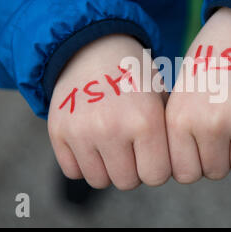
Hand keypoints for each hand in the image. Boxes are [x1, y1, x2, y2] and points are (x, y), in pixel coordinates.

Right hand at [48, 34, 170, 189]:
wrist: (94, 48)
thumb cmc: (134, 77)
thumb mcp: (161, 97)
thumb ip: (168, 136)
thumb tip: (173, 171)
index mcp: (145, 120)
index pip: (157, 176)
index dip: (157, 167)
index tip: (153, 153)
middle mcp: (112, 128)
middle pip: (127, 182)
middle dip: (132, 170)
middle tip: (131, 148)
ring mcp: (81, 131)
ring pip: (98, 180)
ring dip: (107, 169)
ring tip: (112, 144)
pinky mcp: (57, 132)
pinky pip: (72, 171)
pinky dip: (82, 162)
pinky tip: (91, 141)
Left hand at [166, 7, 230, 182]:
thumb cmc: (206, 71)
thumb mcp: (179, 98)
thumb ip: (179, 138)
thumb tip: (186, 174)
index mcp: (180, 119)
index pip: (185, 174)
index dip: (193, 164)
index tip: (197, 149)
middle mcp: (211, 122)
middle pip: (216, 172)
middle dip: (218, 157)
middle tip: (220, 130)